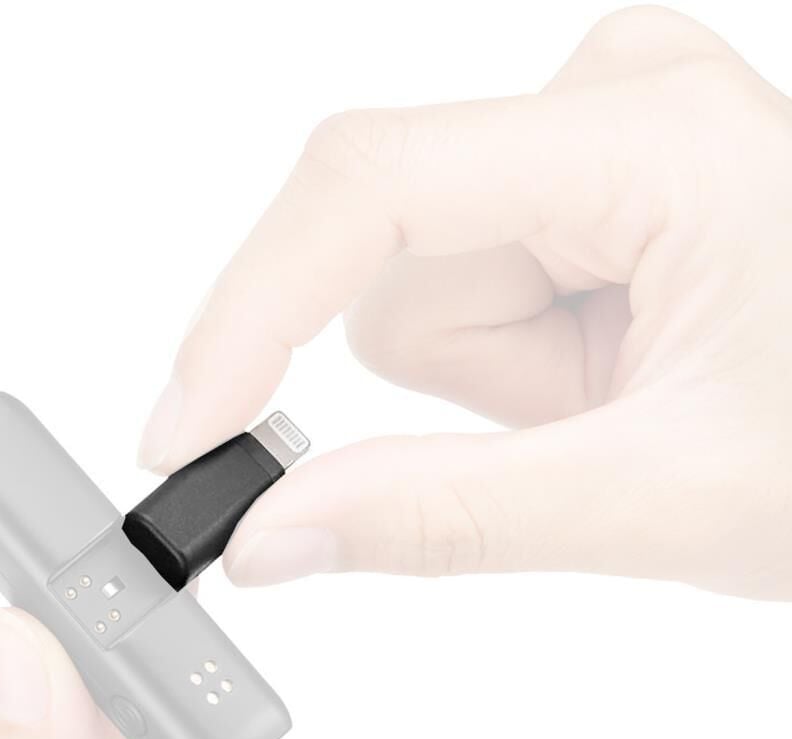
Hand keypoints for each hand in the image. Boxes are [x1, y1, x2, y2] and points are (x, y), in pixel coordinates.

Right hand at [138, 6, 791, 600]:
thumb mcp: (656, 500)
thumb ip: (446, 516)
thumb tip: (270, 533)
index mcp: (648, 140)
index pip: (368, 189)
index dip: (248, 312)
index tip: (186, 430)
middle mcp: (610, 101)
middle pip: (393, 259)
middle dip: (464, 378)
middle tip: (584, 425)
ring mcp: (594, 134)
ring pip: (424, 286)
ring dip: (498, 376)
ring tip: (614, 400)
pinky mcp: (578, 179)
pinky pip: (465, 285)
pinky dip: (516, 360)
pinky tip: (611, 368)